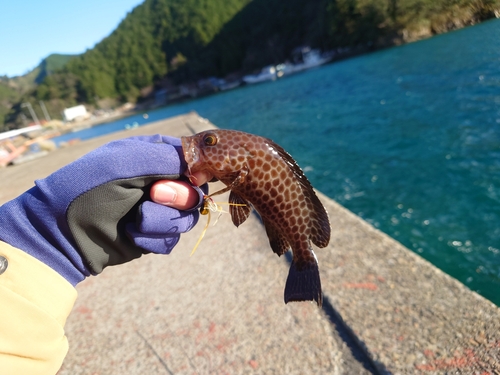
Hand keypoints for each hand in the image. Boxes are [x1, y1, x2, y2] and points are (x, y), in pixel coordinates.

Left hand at [0, 135, 208, 284]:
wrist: (63, 233)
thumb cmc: (90, 188)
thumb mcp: (126, 162)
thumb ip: (167, 158)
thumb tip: (200, 166)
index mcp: (153, 157)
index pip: (192, 160)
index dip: (197, 170)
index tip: (191, 176)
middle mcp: (158, 182)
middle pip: (195, 191)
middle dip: (178, 197)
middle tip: (154, 196)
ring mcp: (156, 211)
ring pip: (186, 218)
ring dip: (162, 221)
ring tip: (136, 221)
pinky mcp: (151, 237)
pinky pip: (170, 240)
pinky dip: (152, 239)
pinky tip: (131, 236)